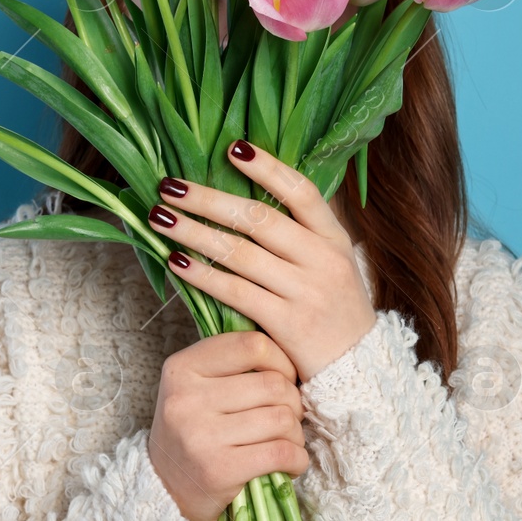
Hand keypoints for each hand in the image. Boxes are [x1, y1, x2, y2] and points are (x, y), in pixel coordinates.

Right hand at [147, 331, 308, 520]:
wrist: (164, 489)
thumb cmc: (192, 431)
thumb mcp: (195, 387)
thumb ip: (232, 364)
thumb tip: (289, 353)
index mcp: (182, 368)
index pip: (252, 345)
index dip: (281, 361)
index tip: (283, 378)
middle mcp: (187, 398)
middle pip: (273, 384)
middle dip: (293, 402)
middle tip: (288, 415)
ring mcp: (201, 435)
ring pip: (281, 419)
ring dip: (295, 433)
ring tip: (287, 440)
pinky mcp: (218, 470)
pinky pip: (281, 453)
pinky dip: (296, 459)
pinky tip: (289, 462)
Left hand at [148, 139, 377, 383]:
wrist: (361, 373)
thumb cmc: (335, 313)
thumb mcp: (333, 265)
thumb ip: (300, 235)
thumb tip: (248, 196)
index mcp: (335, 239)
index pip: (301, 191)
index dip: (268, 167)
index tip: (233, 147)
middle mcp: (323, 260)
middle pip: (259, 218)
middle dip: (209, 199)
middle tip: (170, 185)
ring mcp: (306, 292)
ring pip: (240, 253)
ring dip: (194, 232)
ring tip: (160, 218)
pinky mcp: (287, 324)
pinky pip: (236, 292)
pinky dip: (203, 275)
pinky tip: (177, 263)